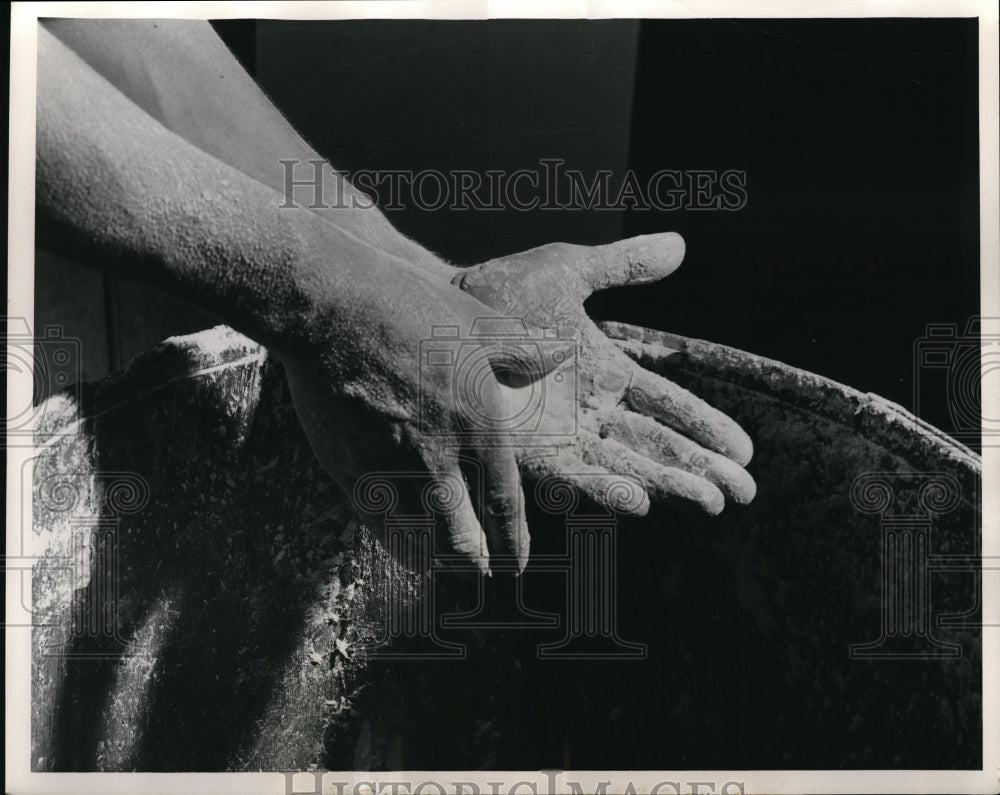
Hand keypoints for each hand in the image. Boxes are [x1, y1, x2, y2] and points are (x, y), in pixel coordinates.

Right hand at [275, 241, 572, 575]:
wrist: (328, 306)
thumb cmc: (408, 306)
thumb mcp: (478, 321)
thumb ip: (522, 351)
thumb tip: (561, 352)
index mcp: (479, 427)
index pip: (504, 506)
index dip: (514, 544)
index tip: (516, 565)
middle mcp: (437, 458)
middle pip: (462, 540)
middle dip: (474, 562)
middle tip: (479, 570)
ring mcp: (387, 466)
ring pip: (416, 539)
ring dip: (431, 555)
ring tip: (439, 560)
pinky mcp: (345, 466)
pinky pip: (374, 520)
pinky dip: (391, 537)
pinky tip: (397, 538)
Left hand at [453, 233, 754, 515]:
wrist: (437, 309)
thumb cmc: (498, 291)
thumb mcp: (568, 271)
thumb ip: (622, 266)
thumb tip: (681, 243)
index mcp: (607, 371)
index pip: (668, 403)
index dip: (707, 426)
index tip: (745, 451)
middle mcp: (591, 409)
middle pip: (659, 443)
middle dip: (703, 467)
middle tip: (744, 492)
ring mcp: (562, 432)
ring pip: (628, 463)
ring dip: (670, 482)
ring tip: (711, 501)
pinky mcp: (530, 449)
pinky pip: (577, 473)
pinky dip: (610, 486)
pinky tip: (643, 501)